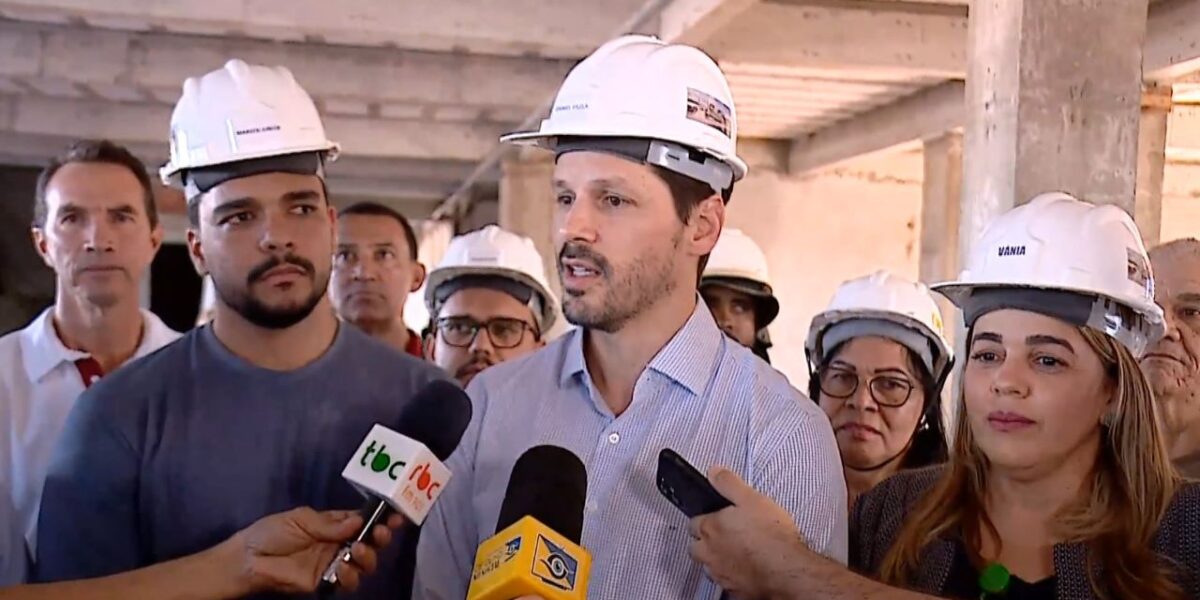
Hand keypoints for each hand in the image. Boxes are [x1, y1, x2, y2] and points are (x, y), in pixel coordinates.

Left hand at [221, 506, 404, 594]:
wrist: (249, 560)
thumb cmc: (271, 533)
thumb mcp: (301, 519)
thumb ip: (330, 523)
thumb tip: (358, 522)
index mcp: (333, 524)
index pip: (363, 520)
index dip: (380, 518)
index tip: (395, 515)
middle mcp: (338, 544)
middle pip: (370, 542)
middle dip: (381, 537)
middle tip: (381, 533)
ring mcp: (334, 564)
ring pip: (365, 564)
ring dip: (368, 556)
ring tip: (358, 550)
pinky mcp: (327, 584)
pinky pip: (348, 582)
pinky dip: (351, 576)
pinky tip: (342, 568)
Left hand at [688, 467, 811, 599]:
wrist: (787, 569)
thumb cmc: (771, 536)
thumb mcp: (751, 498)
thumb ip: (728, 483)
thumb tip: (714, 472)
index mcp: (709, 529)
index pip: (693, 522)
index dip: (704, 518)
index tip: (715, 517)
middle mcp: (709, 554)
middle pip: (695, 548)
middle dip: (704, 542)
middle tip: (723, 536)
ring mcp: (720, 574)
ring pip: (709, 567)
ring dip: (717, 560)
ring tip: (736, 553)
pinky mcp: (734, 591)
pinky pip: (726, 583)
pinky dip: (733, 577)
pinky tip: (746, 571)